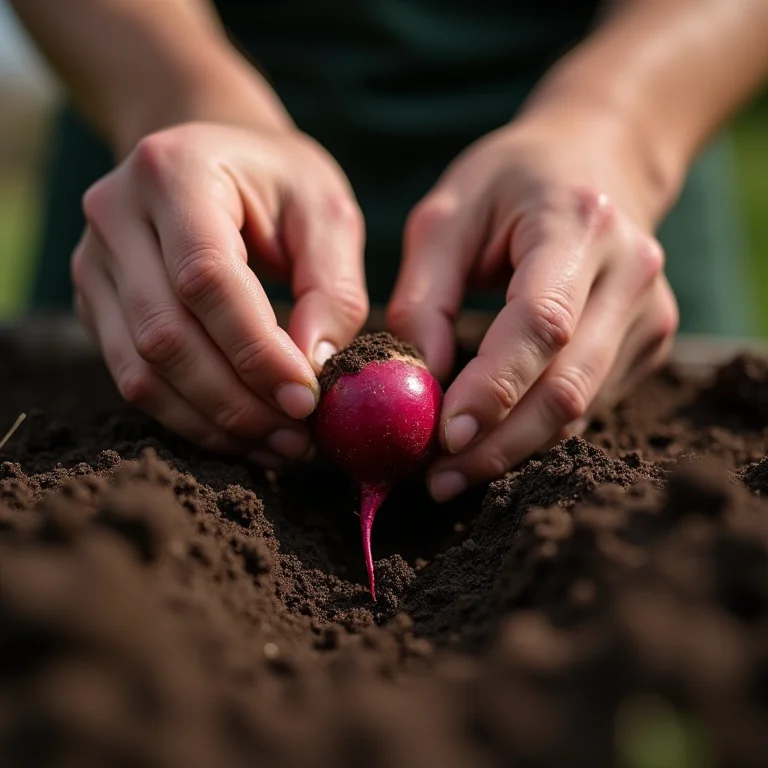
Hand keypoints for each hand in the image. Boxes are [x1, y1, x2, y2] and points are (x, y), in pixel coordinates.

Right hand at [73, 123, 367, 461]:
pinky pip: (135, 379)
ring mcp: (95, 263)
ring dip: (214, 422)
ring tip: (278, 445)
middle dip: (238, 401)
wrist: (212, 160)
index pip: (206, 278)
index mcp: (175, 172)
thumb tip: (313, 368)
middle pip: (167, 335)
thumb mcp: (326, 212)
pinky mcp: (95, 305)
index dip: (256, 350)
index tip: (306, 399)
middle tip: (298, 437)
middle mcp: (116, 216)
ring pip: (143, 370)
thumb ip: (331, 287)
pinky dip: (191, 418)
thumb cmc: (279, 184)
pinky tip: (242, 433)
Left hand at [387, 114, 677, 500]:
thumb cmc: (509, 183)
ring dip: (514, 447)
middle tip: (438, 478)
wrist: (597, 162)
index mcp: (578, 223)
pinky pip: (589, 404)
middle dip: (499, 442)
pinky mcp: (649, 341)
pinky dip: (537, 430)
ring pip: (581, 407)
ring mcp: (650, 311)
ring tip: (453, 469)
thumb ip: (423, 297)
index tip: (444, 437)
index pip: (541, 323)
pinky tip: (494, 437)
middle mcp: (630, 270)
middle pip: (568, 384)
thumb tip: (417, 383)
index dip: (494, 388)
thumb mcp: (446, 216)